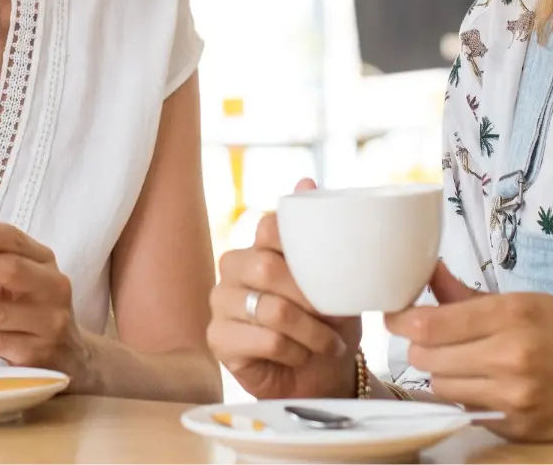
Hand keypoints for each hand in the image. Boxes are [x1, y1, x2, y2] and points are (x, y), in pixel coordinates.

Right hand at [207, 179, 358, 399]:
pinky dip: (294, 352)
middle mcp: (232, 268)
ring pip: (271, 309)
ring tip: (328, 343)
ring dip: (310, 332)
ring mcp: (220, 303)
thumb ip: (318, 232)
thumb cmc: (327, 321)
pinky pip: (265, 340)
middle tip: (334, 316)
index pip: (269, 228)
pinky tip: (300, 356)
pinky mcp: (218, 338)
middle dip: (310, 297)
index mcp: (257, 245)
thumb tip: (305, 179)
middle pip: (266, 267)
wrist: (323, 373)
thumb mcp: (333, 276)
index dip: (300, 250)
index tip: (329, 275)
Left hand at [387, 265, 552, 441]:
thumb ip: (471, 296)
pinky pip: (467, 411)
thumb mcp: (533, 302)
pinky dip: (467, 398)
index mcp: (515, 315)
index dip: (402, 318)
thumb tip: (426, 274)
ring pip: (440, 388)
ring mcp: (513, 399)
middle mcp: (511, 358)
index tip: (398, 313)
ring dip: (441, 374)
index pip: (428, 324)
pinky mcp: (517, 429)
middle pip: (425, 358)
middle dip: (421, 347)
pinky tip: (486, 385)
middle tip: (434, 338)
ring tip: (463, 362)